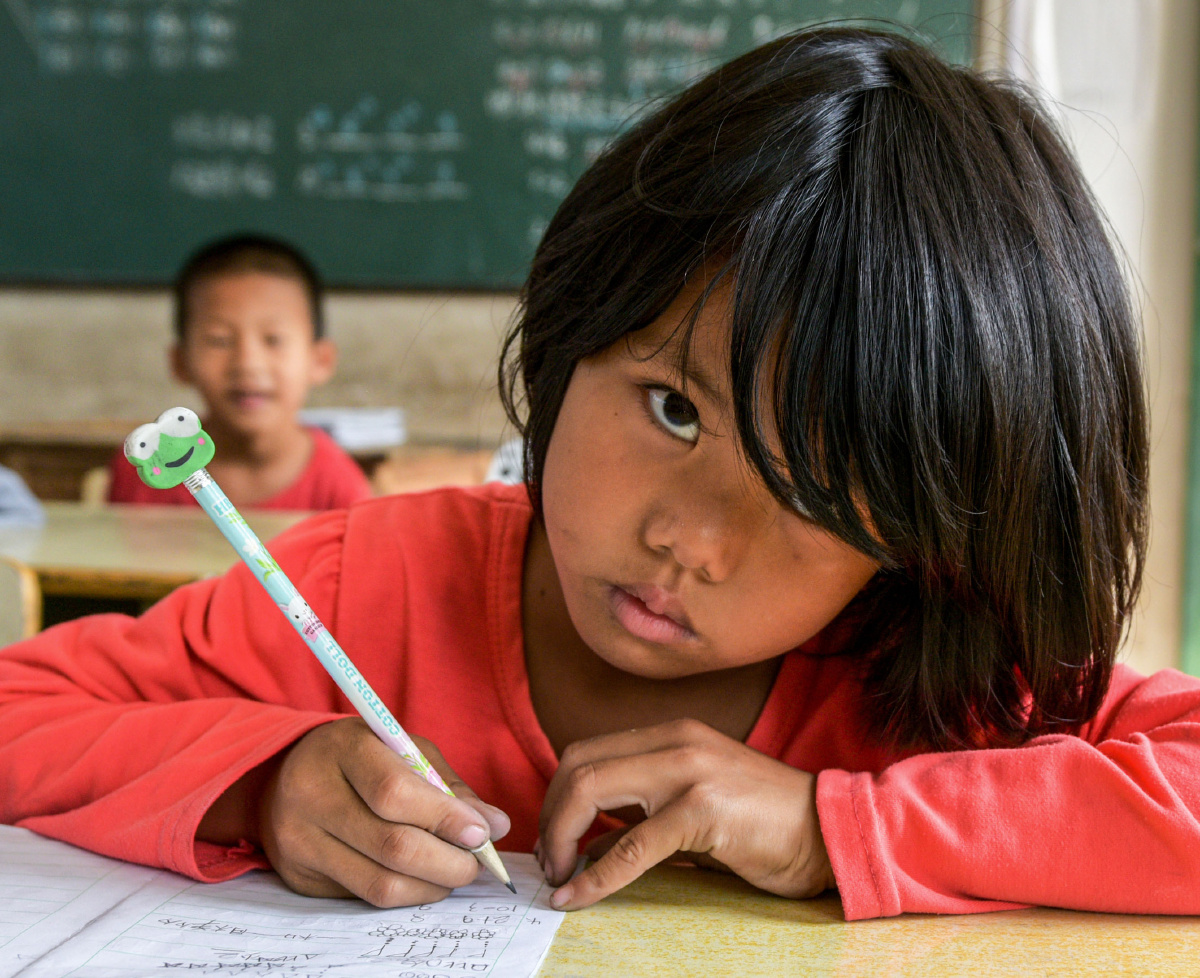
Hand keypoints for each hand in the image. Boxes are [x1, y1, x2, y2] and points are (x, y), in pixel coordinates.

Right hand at [255, 717, 509, 906]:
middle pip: (392, 846)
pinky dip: (406, 892)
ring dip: (431, 886)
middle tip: (477, 863)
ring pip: (380, 884)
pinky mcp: (300, 877)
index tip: (482, 833)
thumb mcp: (405, 750)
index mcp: (344, 749)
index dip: (444, 818)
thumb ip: (449, 786)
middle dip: (449, 862)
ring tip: (454, 872)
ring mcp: (300, 840)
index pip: (394, 792)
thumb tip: (495, 826)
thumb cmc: (363, 758)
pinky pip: (365, 897)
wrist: (286, 775)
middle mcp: (312, 795)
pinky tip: (420, 877)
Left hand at [538, 718, 833, 909]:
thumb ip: (644, 809)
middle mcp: (675, 740)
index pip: (586, 750)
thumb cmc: (766, 822)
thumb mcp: (696, 801)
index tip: (551, 837)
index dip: (555, 795)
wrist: (830, 830)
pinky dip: (594, 876)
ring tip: (559, 875)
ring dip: (560, 837)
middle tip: (550, 859)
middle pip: (578, 764)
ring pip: (590, 789)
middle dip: (549, 815)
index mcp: (672, 733)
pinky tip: (577, 896)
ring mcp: (688, 771)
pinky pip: (628, 846)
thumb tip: (586, 843)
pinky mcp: (702, 810)